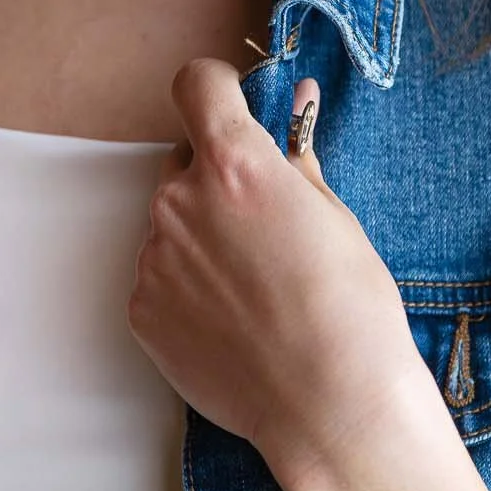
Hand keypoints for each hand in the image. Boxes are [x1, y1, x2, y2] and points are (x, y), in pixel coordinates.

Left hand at [126, 59, 426, 488]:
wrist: (328, 406)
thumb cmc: (349, 307)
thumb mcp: (335, 216)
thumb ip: (296, 157)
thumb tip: (295, 101)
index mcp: (235, 165)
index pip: (197, 84)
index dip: (216, 91)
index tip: (232, 109)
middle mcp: (182, 201)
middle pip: (185, 162)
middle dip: (216, 179)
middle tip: (262, 226)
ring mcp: (154, 256)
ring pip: (172, 222)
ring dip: (201, 237)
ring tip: (254, 287)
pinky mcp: (141, 307)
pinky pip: (159, 275)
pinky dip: (186, 286)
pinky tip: (232, 320)